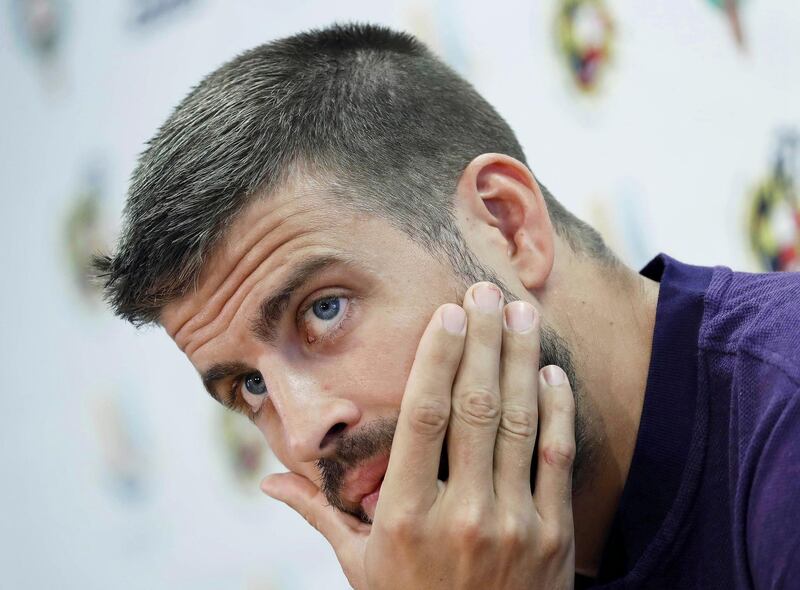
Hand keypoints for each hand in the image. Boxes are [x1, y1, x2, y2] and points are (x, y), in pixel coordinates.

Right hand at [262, 282, 576, 588]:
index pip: (423, 416)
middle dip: (483, 340)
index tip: (448, 313)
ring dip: (521, 360)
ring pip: (518, 422)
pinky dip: (556, 410)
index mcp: (404, 516)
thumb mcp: (359, 566)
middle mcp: (460, 513)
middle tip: (487, 291)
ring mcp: (513, 523)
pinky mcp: (553, 534)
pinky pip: (556, 458)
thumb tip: (266, 481)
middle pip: (474, 406)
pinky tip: (550, 372)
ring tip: (523, 312)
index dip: (437, 357)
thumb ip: (318, 515)